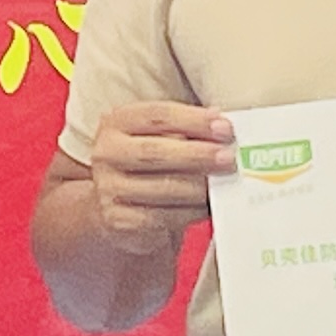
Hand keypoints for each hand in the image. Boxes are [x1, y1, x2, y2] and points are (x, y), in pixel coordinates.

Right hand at [77, 101, 234, 243]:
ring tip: (225, 183)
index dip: (193, 120)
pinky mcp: (118, 220)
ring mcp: (109, 188)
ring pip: (162, 187)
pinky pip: (161, 217)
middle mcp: (107, 153)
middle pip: (156, 152)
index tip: (224, 127)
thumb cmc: (145, 164)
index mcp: (117, 122)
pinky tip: (208, 208)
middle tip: (229, 158)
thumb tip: (221, 127)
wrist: (113, 204)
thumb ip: (185, 130)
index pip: (157, 115)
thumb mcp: (157, 137)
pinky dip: (191, 213)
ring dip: (200, 187)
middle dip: (198, 155)